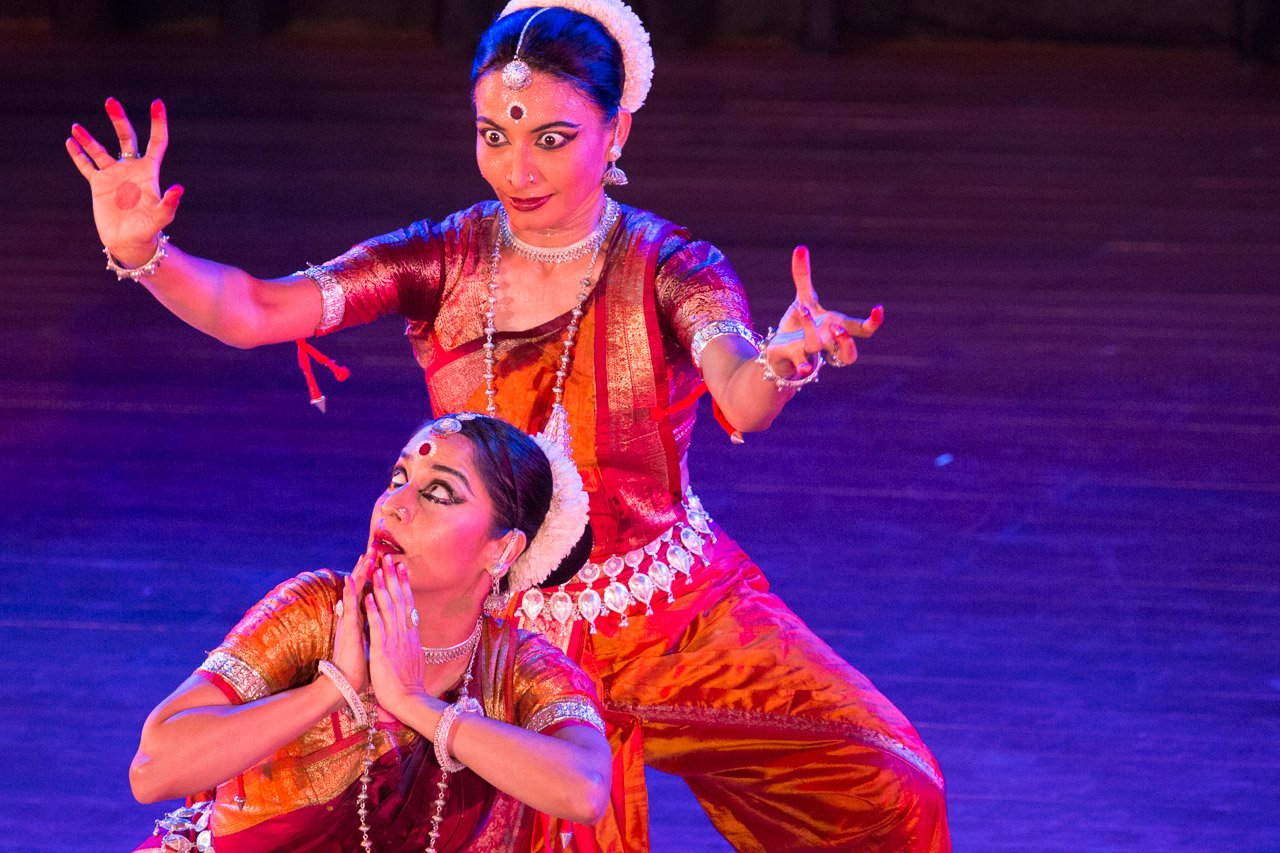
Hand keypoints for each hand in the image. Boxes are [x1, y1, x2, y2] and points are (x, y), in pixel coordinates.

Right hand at [65, 97, 183, 265]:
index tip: (157, 103)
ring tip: (76, 128)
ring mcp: (114, 176)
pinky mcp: (98, 185)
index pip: (156, 142)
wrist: (130, 244)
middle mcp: (131, 169)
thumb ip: (169, 204)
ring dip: (88, 138)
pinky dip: (78, 155)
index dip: (158, 123)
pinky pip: (87, 166)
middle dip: (119, 119)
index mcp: (149, 172)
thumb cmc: (149, 232)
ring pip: (100, 150)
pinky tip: (70, 142)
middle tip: (110, 101)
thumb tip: (179, 188)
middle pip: (125, 138)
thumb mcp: (161, 218)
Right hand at [331, 554, 371, 694]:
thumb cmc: (360, 667)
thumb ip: (371, 631)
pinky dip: (351, 594)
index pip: (369, 593)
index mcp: (362, 621)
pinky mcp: (348, 631)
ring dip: (359, 574)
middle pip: (362, 587)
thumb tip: (377, 624)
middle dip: (367, 568)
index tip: (380, 560)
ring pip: (355, 593)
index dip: (374, 577)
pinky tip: (351, 580)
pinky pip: (349, 609)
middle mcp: (354, 618)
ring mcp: (350, 623)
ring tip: (365, 556)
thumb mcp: (370, 643)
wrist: (349, 685)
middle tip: (374, 548)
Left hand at [365, 555, 426, 719]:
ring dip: (383, 586)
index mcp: (410, 634)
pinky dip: (373, 609)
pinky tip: (369, 596)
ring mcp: (395, 639)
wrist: (408, 699)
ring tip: (378, 569)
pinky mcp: (383, 648)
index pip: (407, 603)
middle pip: (399, 599)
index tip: (401, 567)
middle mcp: (404, 632)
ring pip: (389, 607)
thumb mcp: (413, 656)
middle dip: (393, 577)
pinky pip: (377, 625)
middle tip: (389, 558)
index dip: (404, 584)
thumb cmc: (409, 682)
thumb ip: (410, 642)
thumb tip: (411, 633)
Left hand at [766, 245, 882, 376]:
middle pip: (849, 354)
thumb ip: (803, 276)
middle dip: (846, 341)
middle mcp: (828, 344)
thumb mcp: (804, 299)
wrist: (781, 347)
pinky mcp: (796, 358)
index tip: (878, 309)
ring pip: (820, 350)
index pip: (862, 330)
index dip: (873, 322)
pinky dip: (804, 367)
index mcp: (837, 328)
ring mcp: (814, 353)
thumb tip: (800, 248)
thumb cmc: (801, 324)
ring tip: (802, 310)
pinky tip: (803, 368)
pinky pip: (803, 366)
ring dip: (813, 334)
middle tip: (837, 326)